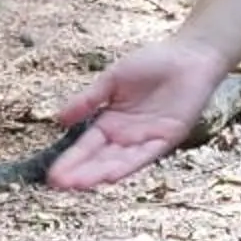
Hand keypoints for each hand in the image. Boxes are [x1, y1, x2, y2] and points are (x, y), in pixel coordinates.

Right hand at [42, 36, 234, 189]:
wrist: (188, 56)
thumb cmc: (152, 62)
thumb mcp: (112, 79)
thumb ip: (88, 100)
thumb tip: (59, 119)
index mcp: (111, 122)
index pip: (86, 146)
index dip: (71, 160)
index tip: (52, 175)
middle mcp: (126, 136)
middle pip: (99, 159)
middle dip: (80, 172)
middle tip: (58, 184)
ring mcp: (146, 139)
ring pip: (118, 162)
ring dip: (99, 174)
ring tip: (77, 184)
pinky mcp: (167, 139)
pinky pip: (145, 156)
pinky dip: (128, 165)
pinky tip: (110, 175)